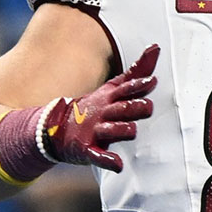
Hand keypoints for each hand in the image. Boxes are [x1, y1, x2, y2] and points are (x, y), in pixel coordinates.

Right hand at [42, 45, 158, 171]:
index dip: (139, 85)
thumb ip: (136, 71)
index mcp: (110, 98)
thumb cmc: (96, 108)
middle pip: (123, 108)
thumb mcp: (112, 88)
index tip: (152, 80)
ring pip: (113, 130)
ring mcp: (95, 131)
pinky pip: (99, 156)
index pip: (126, 88)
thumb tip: (156, 47)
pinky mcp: (87, 150)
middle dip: (135, 107)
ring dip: (124, 130)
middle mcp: (104, 113)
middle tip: (147, 106)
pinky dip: (109, 160)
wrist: (55, 130)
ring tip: (131, 130)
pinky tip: (118, 164)